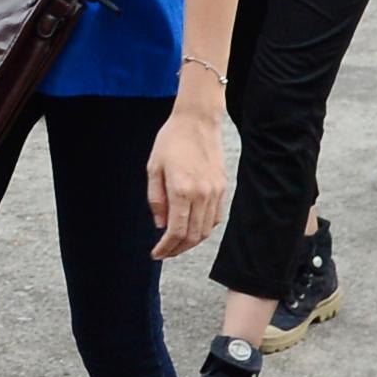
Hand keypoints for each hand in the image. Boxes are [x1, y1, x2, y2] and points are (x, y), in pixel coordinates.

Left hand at [146, 106, 226, 259]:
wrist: (197, 121)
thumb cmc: (171, 141)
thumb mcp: (153, 168)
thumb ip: (156, 199)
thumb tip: (161, 225)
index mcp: (182, 189)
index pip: (176, 231)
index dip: (166, 248)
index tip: (156, 254)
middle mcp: (202, 194)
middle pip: (193, 236)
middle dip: (177, 249)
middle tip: (164, 252)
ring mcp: (216, 192)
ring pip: (207, 230)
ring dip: (191, 242)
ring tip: (176, 244)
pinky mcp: (223, 188)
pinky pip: (216, 218)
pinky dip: (204, 229)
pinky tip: (192, 228)